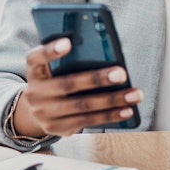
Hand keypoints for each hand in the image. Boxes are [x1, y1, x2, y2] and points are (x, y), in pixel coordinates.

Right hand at [13, 38, 142, 137]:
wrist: (37, 111)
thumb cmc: (55, 79)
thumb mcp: (54, 68)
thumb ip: (71, 59)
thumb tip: (105, 52)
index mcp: (34, 71)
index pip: (36, 58)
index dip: (50, 51)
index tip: (68, 42)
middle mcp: (35, 92)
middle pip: (67, 84)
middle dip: (96, 79)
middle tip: (122, 74)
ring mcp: (45, 113)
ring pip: (82, 106)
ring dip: (113, 100)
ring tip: (135, 94)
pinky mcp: (58, 128)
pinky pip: (88, 121)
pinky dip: (110, 115)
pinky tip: (127, 110)